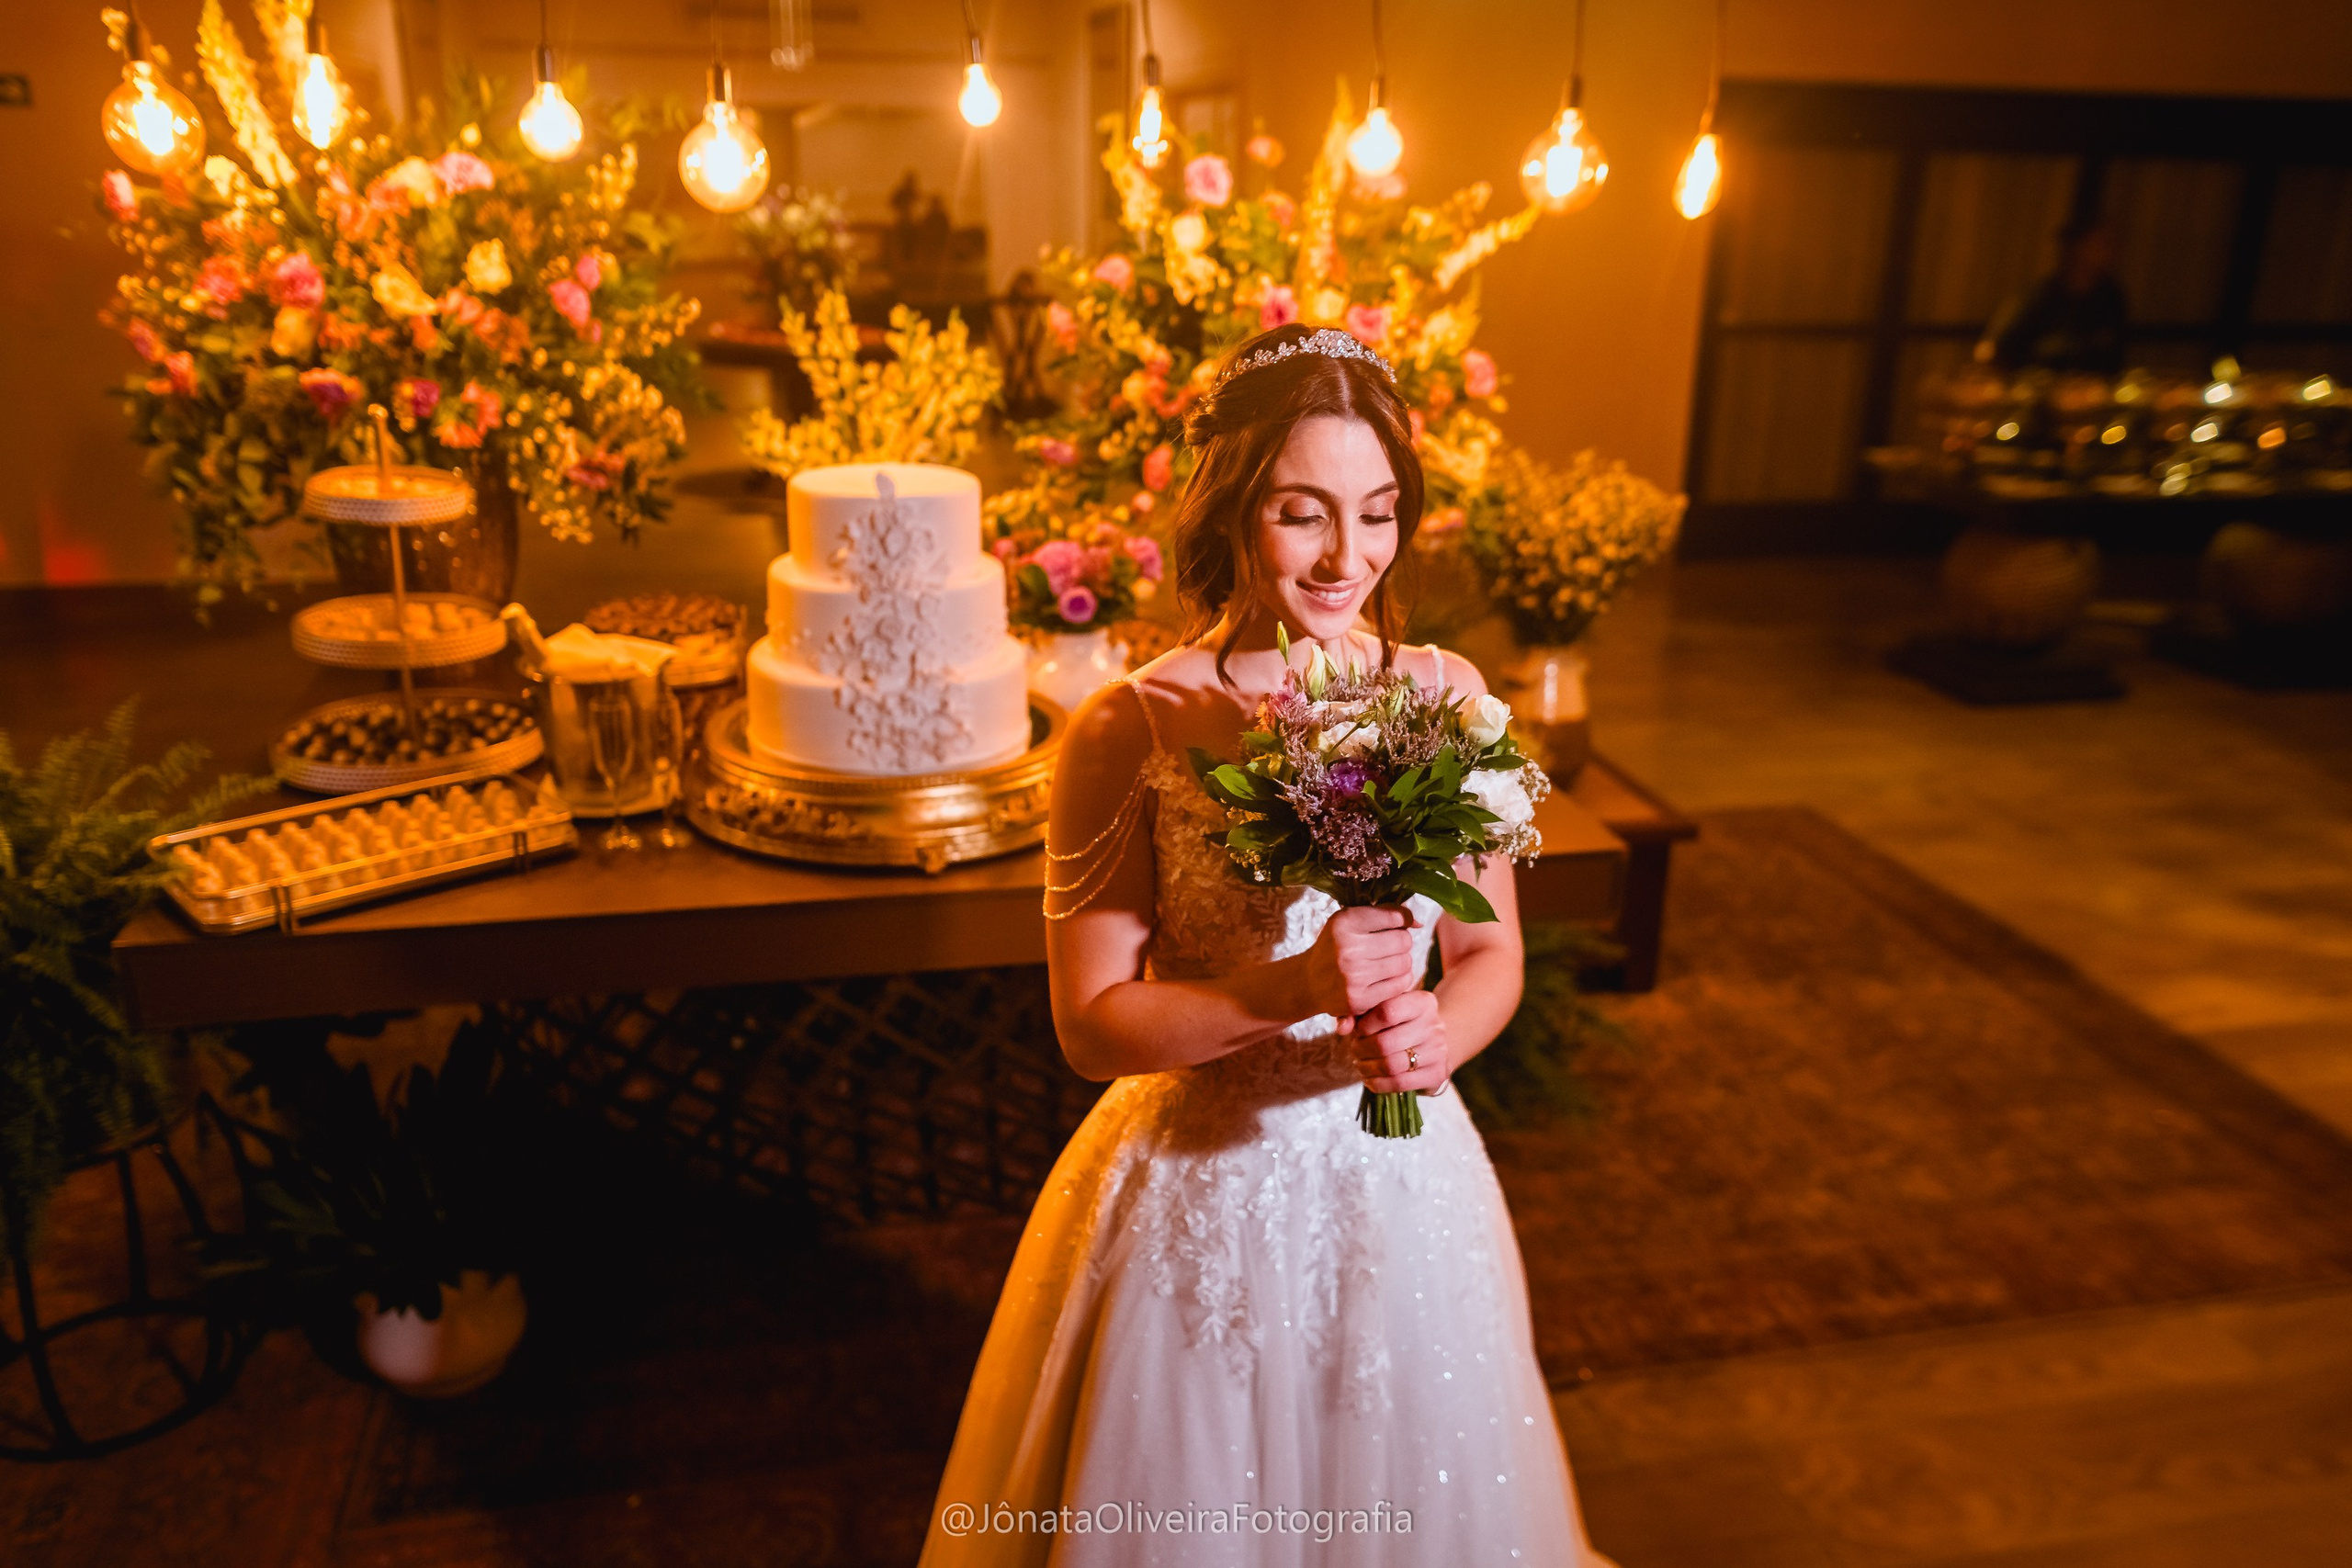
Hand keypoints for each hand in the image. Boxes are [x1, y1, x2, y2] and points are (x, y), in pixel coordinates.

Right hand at [1301, 904, 1421, 1032]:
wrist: (1310, 982)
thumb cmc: (1337, 946)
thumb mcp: (1351, 921)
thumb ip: (1385, 914)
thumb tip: (1419, 923)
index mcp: (1344, 922)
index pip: (1394, 916)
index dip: (1402, 920)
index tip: (1397, 925)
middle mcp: (1347, 948)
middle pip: (1403, 941)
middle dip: (1401, 943)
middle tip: (1389, 947)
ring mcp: (1353, 976)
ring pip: (1405, 964)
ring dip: (1401, 963)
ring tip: (1386, 963)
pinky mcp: (1358, 999)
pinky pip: (1399, 986)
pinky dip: (1398, 981)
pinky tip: (1385, 979)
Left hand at [1351, 989, 1449, 1093]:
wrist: (1435, 1043)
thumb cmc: (1402, 1023)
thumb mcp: (1385, 1010)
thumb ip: (1360, 1013)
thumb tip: (1342, 1027)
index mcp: (1422, 1002)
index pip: (1386, 1012)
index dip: (1365, 1025)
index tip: (1358, 1031)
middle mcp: (1434, 1025)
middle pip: (1385, 1043)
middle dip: (1361, 1050)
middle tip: (1354, 1051)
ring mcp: (1438, 1050)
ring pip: (1391, 1065)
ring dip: (1367, 1068)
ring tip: (1360, 1065)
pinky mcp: (1437, 1074)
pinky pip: (1400, 1083)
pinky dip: (1378, 1084)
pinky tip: (1370, 1079)